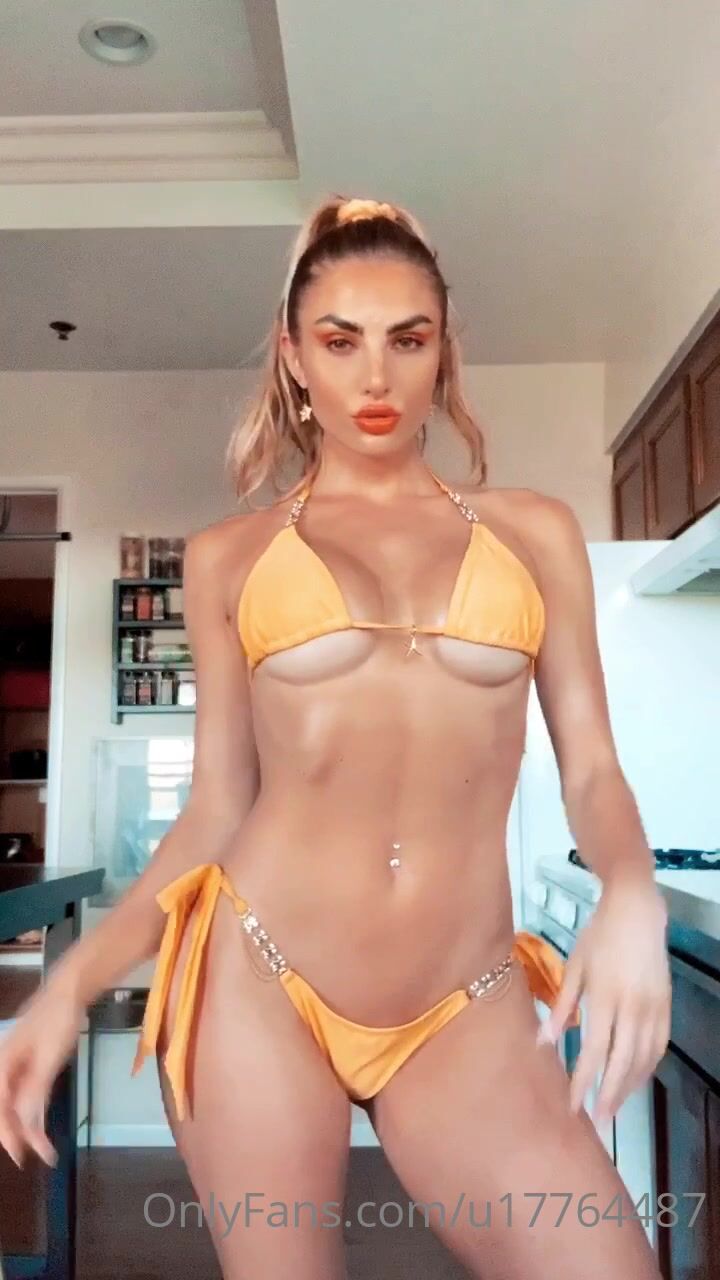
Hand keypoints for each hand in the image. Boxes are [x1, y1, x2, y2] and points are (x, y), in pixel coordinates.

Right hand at [0, 982, 85, 1167]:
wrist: (67, 993)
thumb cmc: (56, 1020)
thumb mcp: (49, 1057)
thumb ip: (36, 1089)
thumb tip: (25, 1121)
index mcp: (2, 1065)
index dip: (7, 1133)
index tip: (19, 1154)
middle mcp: (4, 1070)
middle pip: (5, 1109)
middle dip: (18, 1134)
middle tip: (34, 1157)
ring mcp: (16, 1069)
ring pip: (16, 1105)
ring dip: (28, 1126)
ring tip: (45, 1150)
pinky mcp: (29, 1067)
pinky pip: (27, 1095)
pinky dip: (34, 1112)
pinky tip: (42, 1128)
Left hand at [538, 877, 670, 1124]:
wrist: (637, 911)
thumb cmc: (598, 936)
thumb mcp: (574, 966)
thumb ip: (561, 1006)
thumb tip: (543, 1042)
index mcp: (606, 997)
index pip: (595, 1050)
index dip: (583, 1081)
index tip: (573, 1105)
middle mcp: (633, 1007)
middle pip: (623, 1062)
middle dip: (609, 1094)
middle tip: (599, 1121)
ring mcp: (654, 1008)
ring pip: (644, 1058)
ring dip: (629, 1086)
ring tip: (614, 1106)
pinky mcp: (666, 1005)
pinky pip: (659, 1046)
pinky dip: (648, 1067)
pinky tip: (635, 1079)